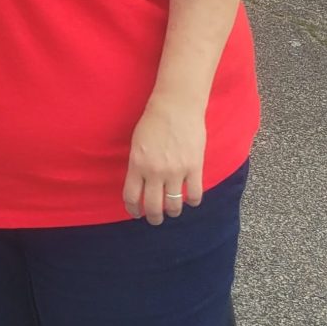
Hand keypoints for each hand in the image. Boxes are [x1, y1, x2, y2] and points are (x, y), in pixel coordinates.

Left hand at [124, 91, 205, 224]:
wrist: (176, 106)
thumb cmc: (154, 120)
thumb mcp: (137, 143)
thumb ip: (138, 165)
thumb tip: (140, 185)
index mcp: (137, 164)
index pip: (132, 197)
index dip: (133, 210)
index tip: (136, 213)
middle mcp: (155, 172)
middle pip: (153, 207)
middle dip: (153, 218)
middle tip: (155, 219)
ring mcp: (176, 171)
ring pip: (174, 205)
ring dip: (173, 212)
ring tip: (173, 211)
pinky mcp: (194, 167)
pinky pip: (194, 194)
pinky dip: (192, 201)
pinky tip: (190, 200)